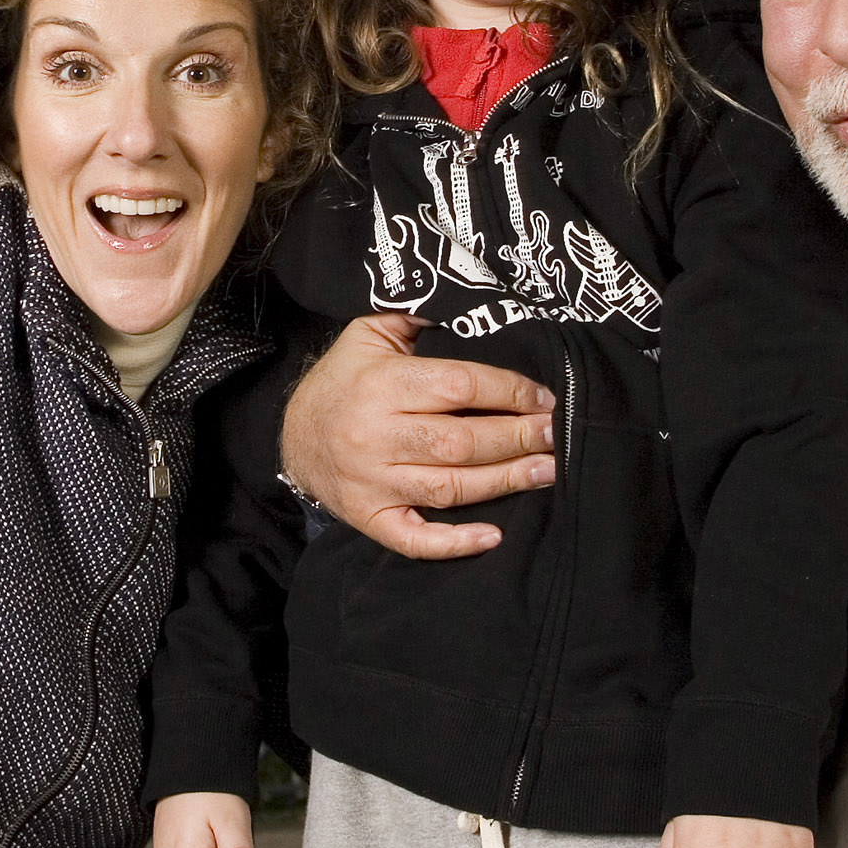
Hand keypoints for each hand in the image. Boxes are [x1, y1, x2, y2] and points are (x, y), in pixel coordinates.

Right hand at [283, 315, 555, 561]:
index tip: (542, 396)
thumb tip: (469, 303)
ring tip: (546, 471)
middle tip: (555, 435)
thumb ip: (416, 315)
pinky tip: (493, 536)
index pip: (458, 385)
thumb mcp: (369, 333)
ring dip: (504, 481)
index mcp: (382, 384)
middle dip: (517, 437)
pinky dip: (454, 543)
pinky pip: (415, 540)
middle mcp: (375, 435)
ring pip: (449, 487)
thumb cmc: (344, 380)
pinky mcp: (371, 518)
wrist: (292, 436)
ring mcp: (373, 482)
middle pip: (461, 441)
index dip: (508, 390)